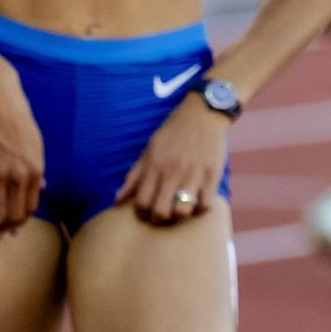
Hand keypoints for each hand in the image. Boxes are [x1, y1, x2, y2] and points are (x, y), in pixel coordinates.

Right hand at [0, 72, 44, 238]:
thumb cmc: (19, 122)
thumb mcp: (37, 145)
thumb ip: (38, 169)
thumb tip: (42, 188)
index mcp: (35, 171)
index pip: (29, 208)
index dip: (20, 222)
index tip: (12, 228)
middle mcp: (19, 175)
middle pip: (13, 215)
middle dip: (4, 230)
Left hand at [116, 98, 228, 225]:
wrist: (203, 113)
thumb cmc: (173, 131)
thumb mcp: (150, 149)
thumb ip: (134, 176)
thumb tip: (117, 201)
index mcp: (155, 164)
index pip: (142, 201)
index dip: (142, 212)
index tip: (147, 210)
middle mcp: (173, 171)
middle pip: (161, 211)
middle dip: (159, 218)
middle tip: (163, 214)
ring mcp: (193, 173)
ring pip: (183, 210)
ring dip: (180, 215)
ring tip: (180, 209)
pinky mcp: (213, 174)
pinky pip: (206, 203)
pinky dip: (201, 208)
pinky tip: (198, 202)